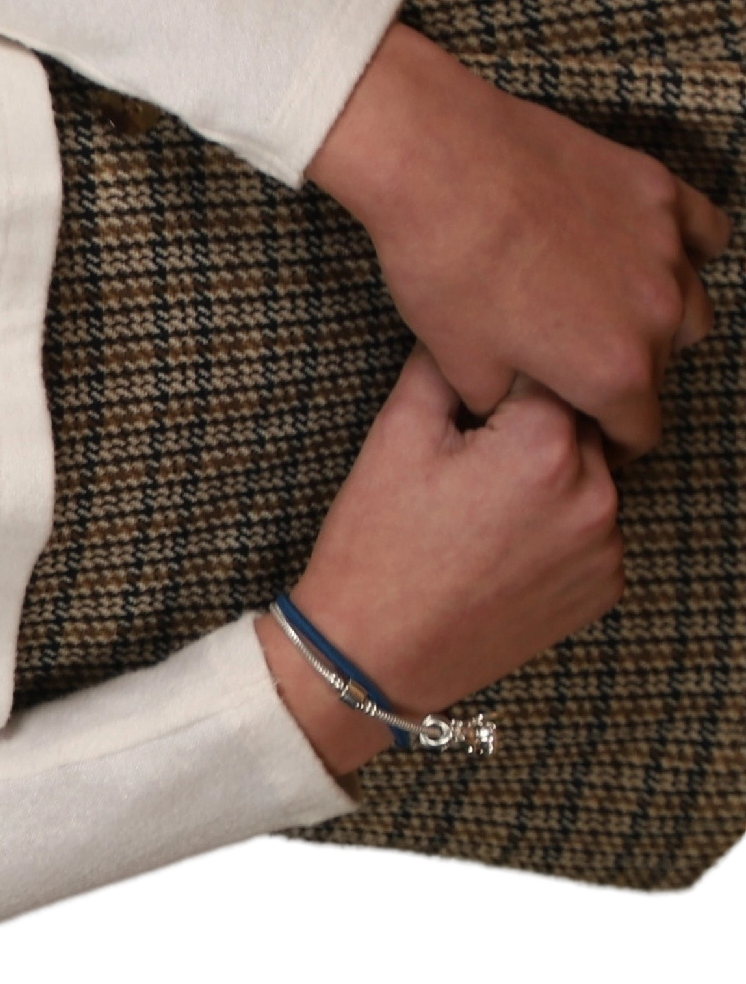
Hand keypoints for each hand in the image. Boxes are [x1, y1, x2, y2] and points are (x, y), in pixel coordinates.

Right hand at [283, 345, 625, 731]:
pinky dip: (560, 527)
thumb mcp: (395, 436)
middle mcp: (596, 493)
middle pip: (576, 424)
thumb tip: (469, 330)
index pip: (545, 374)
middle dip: (530, 429)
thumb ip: (442, 366)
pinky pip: (594, 531)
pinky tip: (503, 545)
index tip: (468, 407)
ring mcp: (608, 547)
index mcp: (545, 445)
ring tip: (482, 510)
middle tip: (467, 462)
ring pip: (588, 476)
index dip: (501, 385)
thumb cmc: (377, 545)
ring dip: (550, 476)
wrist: (376, 653)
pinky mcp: (606, 587)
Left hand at [313, 26, 733, 458]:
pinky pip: (704, 231)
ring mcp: (665, 248)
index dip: (613, 441)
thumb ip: (502, 400)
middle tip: (577, 359)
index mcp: (614, 369)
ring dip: (657, 316)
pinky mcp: (658, 190)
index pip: (639, 428)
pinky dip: (686, 247)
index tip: (595, 436)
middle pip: (661, 364)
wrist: (439, 165)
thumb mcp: (456, 360)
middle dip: (622, 372)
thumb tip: (507, 406)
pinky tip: (651, 251)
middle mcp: (658, 313)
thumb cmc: (443, 265)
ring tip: (606, 308)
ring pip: (690, 303)